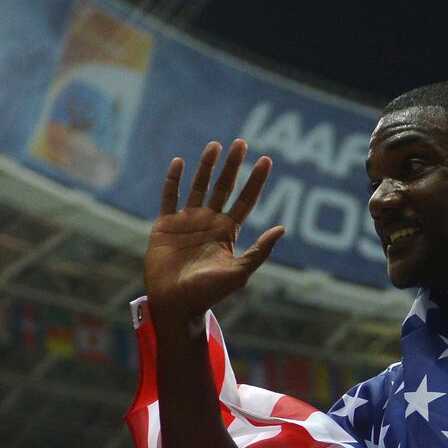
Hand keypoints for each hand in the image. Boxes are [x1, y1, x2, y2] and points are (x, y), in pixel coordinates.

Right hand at [144, 139, 284, 328]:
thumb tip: (283, 228)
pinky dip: (173, 180)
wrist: (175, 304)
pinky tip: (180, 162)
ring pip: (198, 187)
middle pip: (223, 187)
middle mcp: (209, 222)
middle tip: (242, 143)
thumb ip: (260, 251)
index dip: (255, 181)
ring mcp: (187, 222)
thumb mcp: (239, 272)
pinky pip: (169, 197)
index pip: (245, 200)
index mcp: (227, 232)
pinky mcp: (165, 225)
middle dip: (233, 166)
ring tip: (215, 145)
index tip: (266, 160)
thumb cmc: (208, 293)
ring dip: (206, 166)